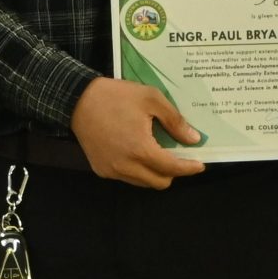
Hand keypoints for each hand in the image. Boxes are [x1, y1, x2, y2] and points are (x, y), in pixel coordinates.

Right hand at [71, 77, 205, 188]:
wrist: (77, 100)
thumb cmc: (116, 96)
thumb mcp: (151, 99)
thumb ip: (175, 121)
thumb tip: (193, 139)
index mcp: (140, 149)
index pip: (172, 168)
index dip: (189, 168)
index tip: (200, 164)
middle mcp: (126, 166)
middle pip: (160, 182)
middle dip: (173, 172)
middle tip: (178, 156)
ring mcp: (112, 170)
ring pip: (143, 182)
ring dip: (155, 172)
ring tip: (157, 152)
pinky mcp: (101, 170)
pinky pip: (127, 177)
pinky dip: (138, 170)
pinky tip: (137, 152)